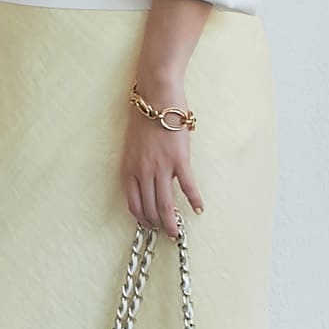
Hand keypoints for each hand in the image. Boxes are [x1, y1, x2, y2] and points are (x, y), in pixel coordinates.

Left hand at [121, 94, 203, 238]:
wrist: (156, 96)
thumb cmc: (144, 116)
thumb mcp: (132, 145)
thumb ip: (138, 164)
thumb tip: (148, 178)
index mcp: (129, 168)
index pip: (133, 202)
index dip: (141, 218)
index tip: (148, 225)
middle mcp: (143, 171)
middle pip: (149, 207)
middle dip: (157, 223)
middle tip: (165, 232)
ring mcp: (161, 167)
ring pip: (165, 203)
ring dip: (171, 221)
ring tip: (176, 232)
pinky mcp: (179, 160)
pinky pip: (187, 186)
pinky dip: (194, 200)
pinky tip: (199, 209)